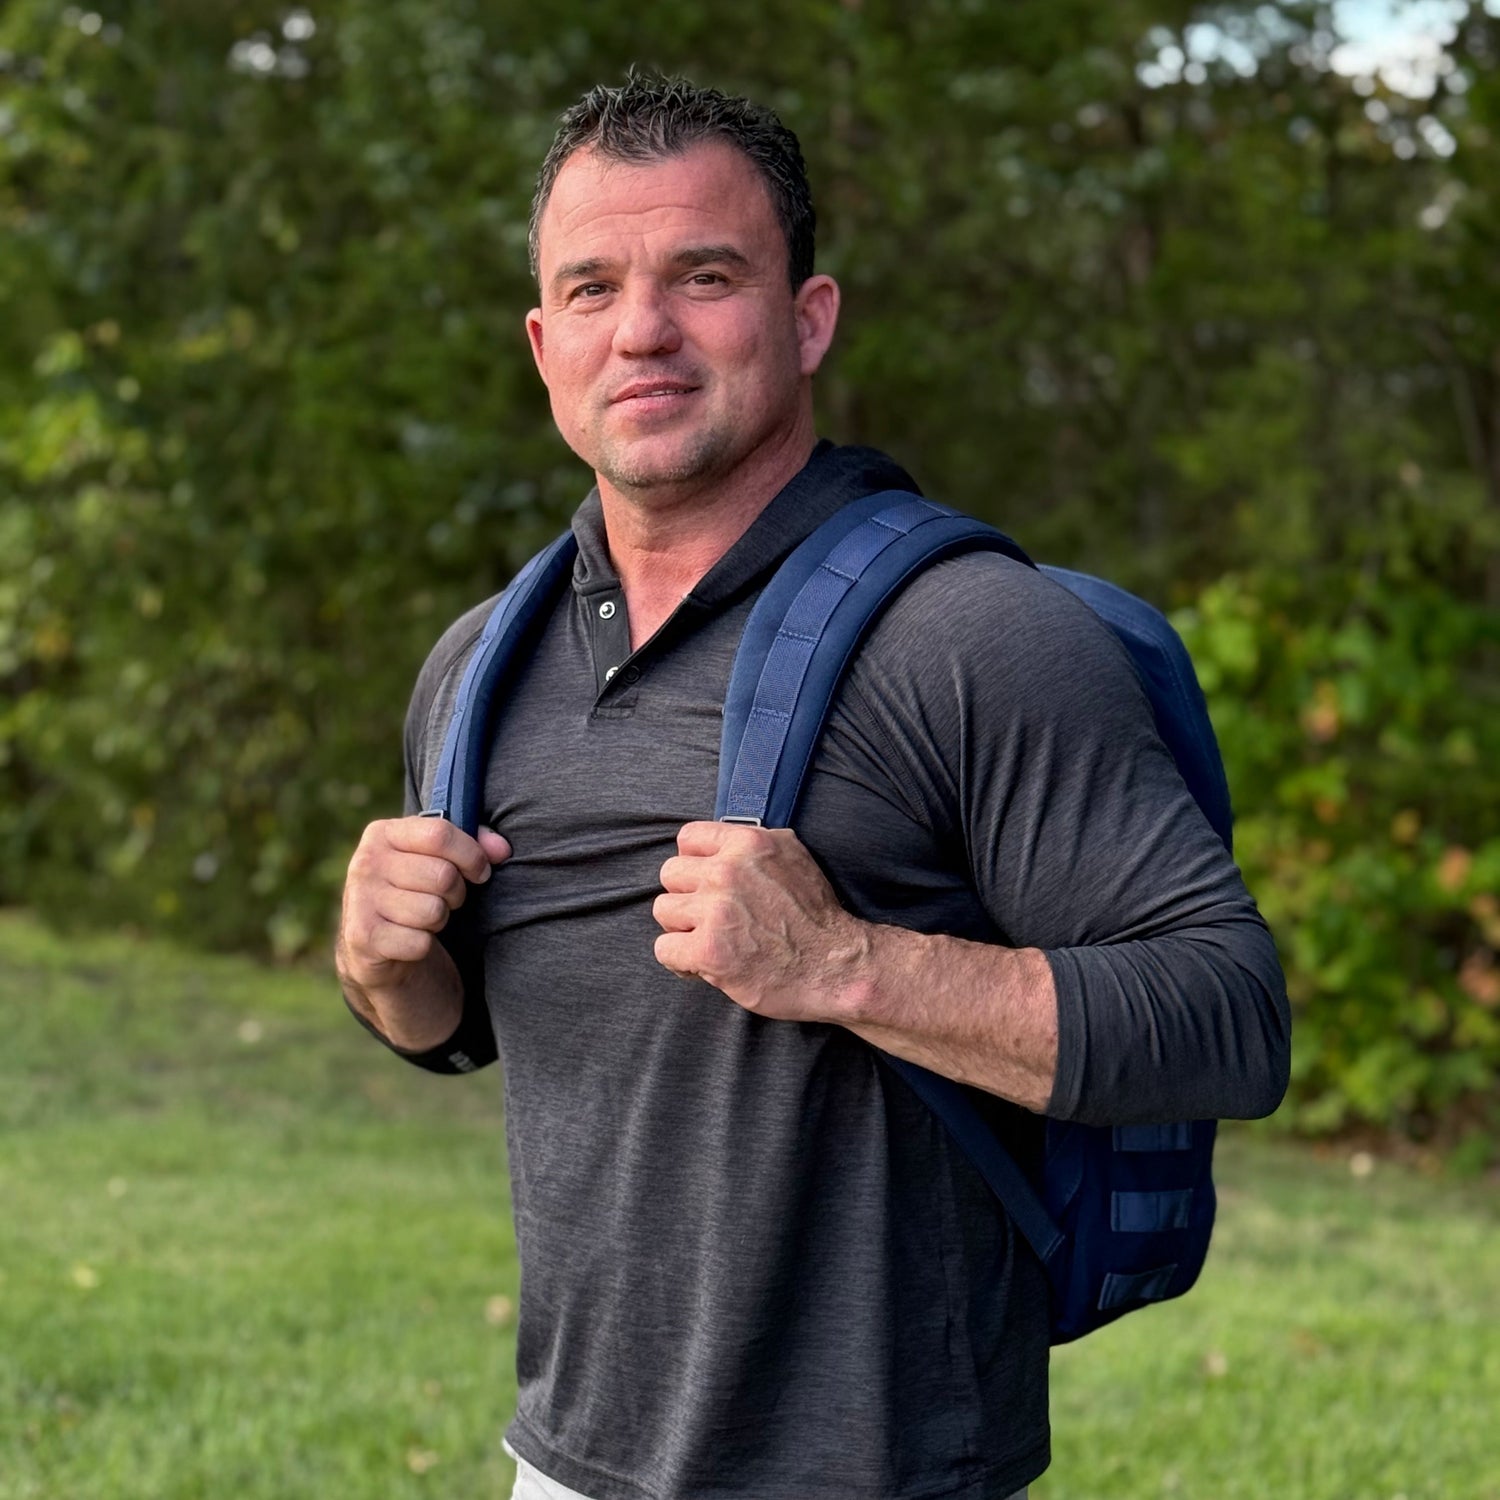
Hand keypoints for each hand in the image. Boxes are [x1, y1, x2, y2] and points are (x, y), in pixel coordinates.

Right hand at [336, 816, 509, 996]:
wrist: (373, 945)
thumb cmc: (414, 891)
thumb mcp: (436, 859)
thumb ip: (473, 844)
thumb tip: (502, 849)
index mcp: (383, 833)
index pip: (440, 833)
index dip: (471, 854)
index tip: (481, 871)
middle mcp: (366, 862)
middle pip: (443, 875)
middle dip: (456, 892)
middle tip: (445, 898)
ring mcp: (361, 900)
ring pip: (433, 911)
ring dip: (439, 920)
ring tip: (424, 917)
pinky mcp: (364, 937)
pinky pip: (420, 942)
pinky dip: (423, 945)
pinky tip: (409, 938)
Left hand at [652, 821, 871, 1022]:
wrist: (836, 966)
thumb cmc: (816, 916)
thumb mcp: (794, 856)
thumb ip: (755, 844)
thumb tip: (723, 840)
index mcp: (748, 844)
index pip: (688, 838)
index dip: (695, 863)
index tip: (708, 884)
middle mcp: (728, 872)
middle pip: (670, 873)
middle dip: (687, 897)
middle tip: (710, 918)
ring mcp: (716, 911)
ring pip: (663, 910)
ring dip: (683, 929)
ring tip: (710, 940)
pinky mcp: (709, 950)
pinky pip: (664, 948)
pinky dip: (681, 961)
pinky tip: (706, 966)